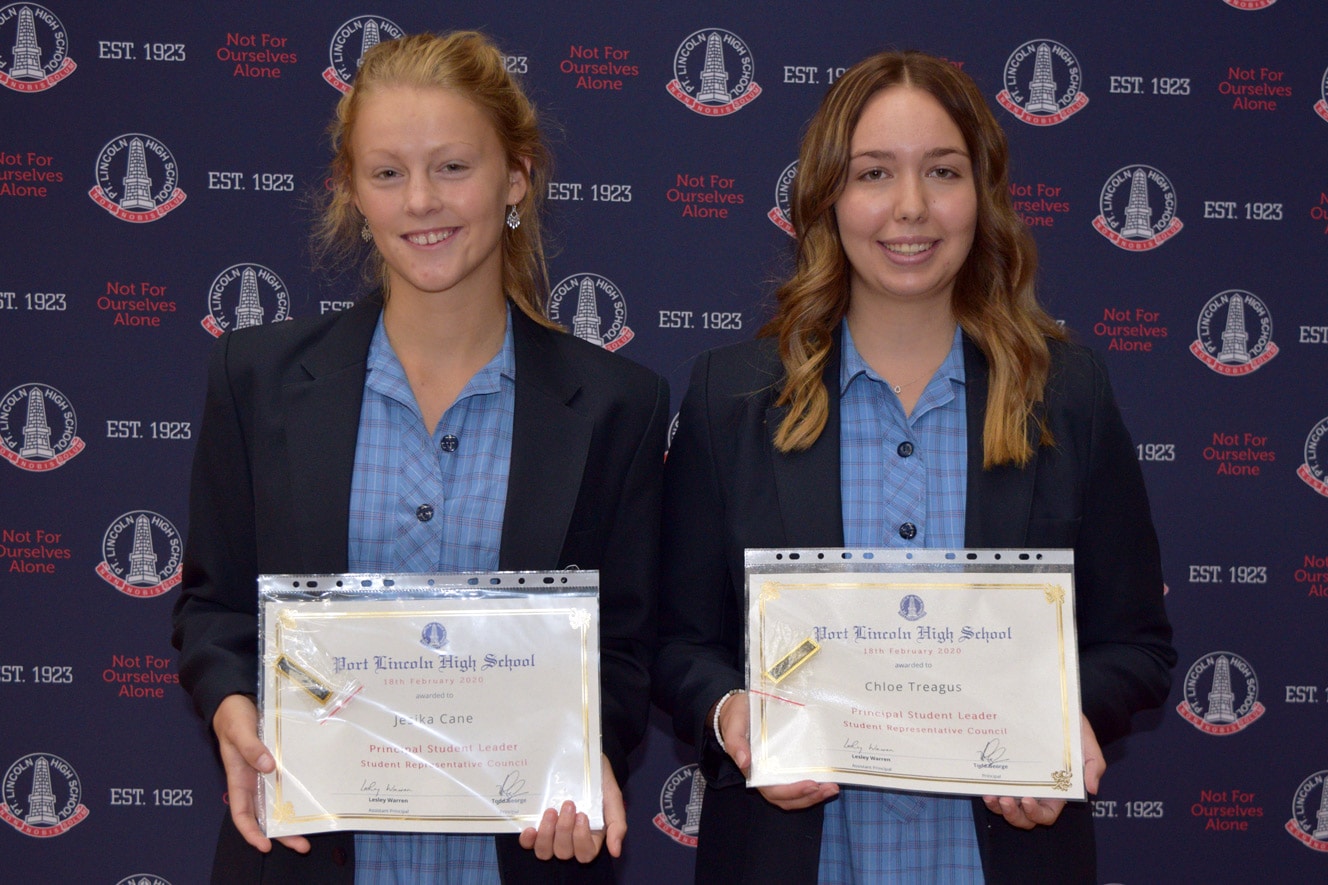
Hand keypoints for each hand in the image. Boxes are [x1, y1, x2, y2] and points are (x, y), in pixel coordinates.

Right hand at [213, 694, 310, 854]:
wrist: (238, 701)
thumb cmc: (234, 718)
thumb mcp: (239, 731)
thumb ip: (251, 748)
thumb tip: (267, 767)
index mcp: (238, 778)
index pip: (241, 814)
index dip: (251, 832)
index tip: (265, 845)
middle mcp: (253, 781)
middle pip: (265, 815)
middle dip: (281, 833)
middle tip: (303, 845)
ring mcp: (266, 773)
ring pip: (279, 803)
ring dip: (293, 817)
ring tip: (314, 829)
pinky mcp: (277, 763)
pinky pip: (288, 783)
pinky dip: (298, 794)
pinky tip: (314, 799)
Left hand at [518, 754, 624, 862]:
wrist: (581, 757)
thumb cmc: (598, 779)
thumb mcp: (612, 797)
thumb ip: (617, 823)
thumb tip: (616, 852)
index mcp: (590, 837)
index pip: (585, 854)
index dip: (581, 839)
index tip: (582, 814)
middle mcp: (569, 840)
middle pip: (564, 853)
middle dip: (564, 829)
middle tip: (568, 804)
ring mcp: (551, 834)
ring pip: (545, 852)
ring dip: (547, 835)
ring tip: (551, 811)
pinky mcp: (536, 824)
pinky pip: (528, 844)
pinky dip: (528, 841)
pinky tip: (530, 829)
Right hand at [715, 691, 838, 811]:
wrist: (739, 709)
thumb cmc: (737, 718)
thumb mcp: (733, 726)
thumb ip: (735, 743)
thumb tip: (745, 762)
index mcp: (754, 772)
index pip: (773, 791)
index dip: (793, 792)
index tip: (811, 784)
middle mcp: (767, 777)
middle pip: (788, 798)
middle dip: (810, 797)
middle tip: (830, 788)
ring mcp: (778, 772)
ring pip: (796, 795)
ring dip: (815, 795)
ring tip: (833, 788)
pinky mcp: (787, 764)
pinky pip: (800, 780)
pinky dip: (814, 785)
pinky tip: (828, 777)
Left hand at [982, 714, 1103, 828]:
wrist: (1051, 706)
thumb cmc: (1071, 727)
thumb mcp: (1086, 742)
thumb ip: (1093, 765)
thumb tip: (1091, 789)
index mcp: (1056, 791)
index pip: (1047, 814)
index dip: (1037, 814)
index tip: (1028, 800)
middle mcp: (1035, 790)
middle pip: (1024, 818)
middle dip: (1013, 815)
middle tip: (1006, 801)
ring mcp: (1017, 782)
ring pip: (1005, 808)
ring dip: (997, 808)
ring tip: (992, 797)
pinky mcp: (1004, 771)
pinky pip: (994, 789)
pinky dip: (989, 793)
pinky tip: (985, 787)